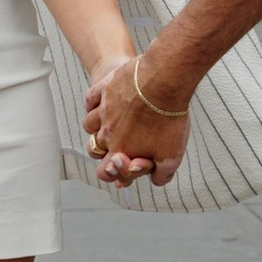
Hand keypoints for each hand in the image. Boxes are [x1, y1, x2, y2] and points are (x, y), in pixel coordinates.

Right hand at [85, 50, 192, 188]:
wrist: (165, 82)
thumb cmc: (168, 118)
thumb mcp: (172, 155)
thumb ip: (161, 174)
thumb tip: (155, 179)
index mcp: (120, 151)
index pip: (104, 171)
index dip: (113, 172)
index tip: (126, 164)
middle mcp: (106, 132)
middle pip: (94, 148)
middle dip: (104, 149)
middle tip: (119, 142)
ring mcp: (103, 109)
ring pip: (89, 124)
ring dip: (96, 126)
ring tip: (111, 122)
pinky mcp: (105, 88)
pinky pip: (90, 98)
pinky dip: (93, 102)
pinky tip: (103, 102)